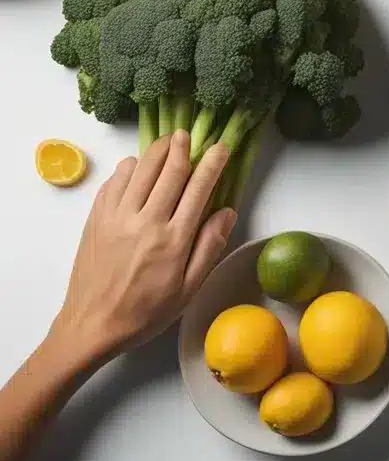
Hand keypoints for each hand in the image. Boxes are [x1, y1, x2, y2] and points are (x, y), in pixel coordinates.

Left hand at [53, 132, 235, 356]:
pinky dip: (128, 168)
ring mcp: (117, 217)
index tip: (221, 148)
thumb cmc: (146, 311)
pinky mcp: (96, 219)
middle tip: (190, 135)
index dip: (212, 163)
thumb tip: (226, 211)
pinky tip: (137, 167)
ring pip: (140, 169)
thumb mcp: (189, 289)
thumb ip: (209, 247)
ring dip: (156, 151)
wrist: (91, 326)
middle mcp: (145, 221)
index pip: (198, 188)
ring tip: (167, 142)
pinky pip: (114, 182)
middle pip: (168, 170)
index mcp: (173, 239)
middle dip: (182, 147)